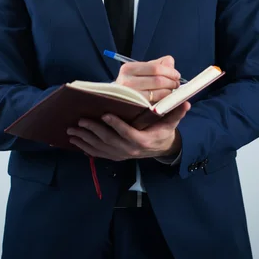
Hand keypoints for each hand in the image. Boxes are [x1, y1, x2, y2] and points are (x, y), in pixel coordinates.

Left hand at [66, 101, 189, 159]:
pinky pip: (97, 153)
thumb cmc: (163, 131)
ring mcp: (120, 155)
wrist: (160, 149)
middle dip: (93, 130)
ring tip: (72, 129)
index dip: (116, 125)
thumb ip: (176, 112)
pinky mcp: (114, 156)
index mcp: (143, 141)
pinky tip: (74, 140)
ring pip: (100, 148)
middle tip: (80, 120)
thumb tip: (186, 102)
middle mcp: (130, 150)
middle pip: (109, 141)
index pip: (128, 133)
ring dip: (85, 139)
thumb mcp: (171, 122)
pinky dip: (85, 147)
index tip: (105, 114)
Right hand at [116, 55, 180, 102]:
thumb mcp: (144, 70)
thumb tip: (170, 62)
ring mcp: (130, 96)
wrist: (121, 99)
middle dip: (171, 82)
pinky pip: (155, 103)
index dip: (170, 71)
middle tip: (176, 84)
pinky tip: (166, 98)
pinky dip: (164, 100)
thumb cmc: (135, 82)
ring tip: (172, 91)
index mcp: (128, 68)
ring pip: (157, 92)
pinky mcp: (134, 108)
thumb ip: (159, 64)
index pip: (155, 68)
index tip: (176, 75)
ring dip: (169, 92)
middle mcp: (126, 81)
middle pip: (157, 80)